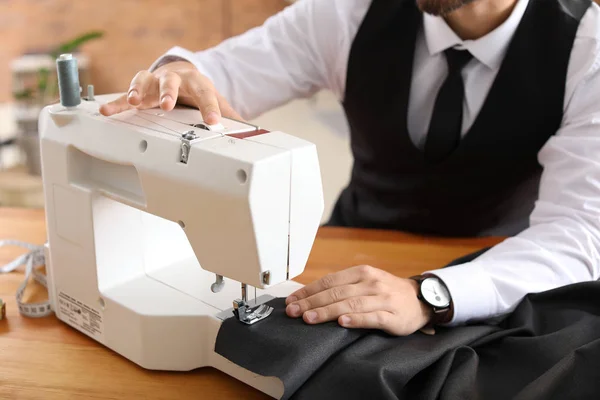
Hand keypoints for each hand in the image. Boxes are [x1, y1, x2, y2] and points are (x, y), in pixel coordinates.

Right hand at [99, 61, 241, 124]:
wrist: (182, 74)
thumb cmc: (197, 90)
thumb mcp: (215, 101)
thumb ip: (229, 116)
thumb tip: (251, 132)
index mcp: (197, 82)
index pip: (206, 93)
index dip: (210, 107)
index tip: (214, 121)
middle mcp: (174, 79)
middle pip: (171, 82)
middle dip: (169, 93)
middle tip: (168, 105)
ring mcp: (155, 83)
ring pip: (146, 82)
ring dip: (139, 91)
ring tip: (134, 102)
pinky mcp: (140, 90)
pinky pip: (126, 95)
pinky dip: (117, 103)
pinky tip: (107, 110)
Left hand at [285, 265, 432, 335]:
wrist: (420, 299)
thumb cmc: (386, 292)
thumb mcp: (366, 282)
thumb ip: (343, 287)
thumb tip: (311, 296)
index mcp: (361, 273)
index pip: (329, 281)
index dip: (308, 291)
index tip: (291, 301)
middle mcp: (371, 283)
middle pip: (336, 293)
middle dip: (311, 302)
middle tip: (293, 312)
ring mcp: (382, 298)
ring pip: (350, 304)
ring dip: (327, 311)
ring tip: (309, 318)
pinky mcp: (393, 316)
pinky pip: (372, 317)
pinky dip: (356, 319)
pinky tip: (342, 323)